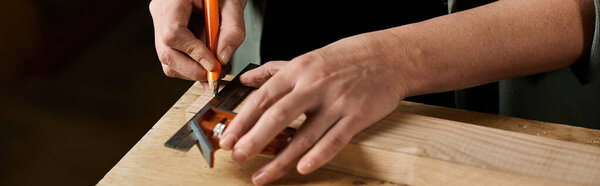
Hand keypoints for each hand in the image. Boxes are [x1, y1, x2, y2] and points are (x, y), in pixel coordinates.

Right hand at [149, 0, 245, 87]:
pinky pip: (173, 55)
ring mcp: (161, 22)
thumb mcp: (233, 3)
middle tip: (215, 74)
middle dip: (192, 69)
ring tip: (215, 68)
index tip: (212, 63)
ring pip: (167, 59)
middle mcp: (161, 11)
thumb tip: (223, 58)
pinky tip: (207, 63)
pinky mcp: (166, 31)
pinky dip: (191, 65)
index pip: (173, 32)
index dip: (193, 52)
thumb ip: (232, 29)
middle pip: (166, 52)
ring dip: (192, 70)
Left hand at [219, 33, 409, 184]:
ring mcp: (337, 102)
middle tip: (238, 156)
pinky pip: (334, 140)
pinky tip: (302, 168)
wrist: (390, 57)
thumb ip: (275, 70)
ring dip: (281, 159)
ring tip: (263, 175)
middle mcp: (315, 85)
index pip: (263, 97)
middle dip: (254, 140)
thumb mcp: (307, 57)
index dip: (243, 120)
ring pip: (304, 135)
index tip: (228, 138)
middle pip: (278, 116)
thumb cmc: (347, 58)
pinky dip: (318, 156)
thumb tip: (246, 78)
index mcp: (299, 70)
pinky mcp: (357, 116)